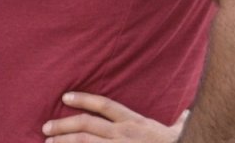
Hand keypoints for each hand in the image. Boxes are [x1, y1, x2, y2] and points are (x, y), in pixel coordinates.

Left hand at [42, 92, 187, 141]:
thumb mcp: (178, 133)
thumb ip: (180, 122)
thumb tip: (188, 113)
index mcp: (135, 123)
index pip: (105, 105)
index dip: (84, 99)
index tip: (65, 96)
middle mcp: (125, 135)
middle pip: (86, 126)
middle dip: (63, 125)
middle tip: (46, 128)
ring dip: (64, 142)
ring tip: (48, 142)